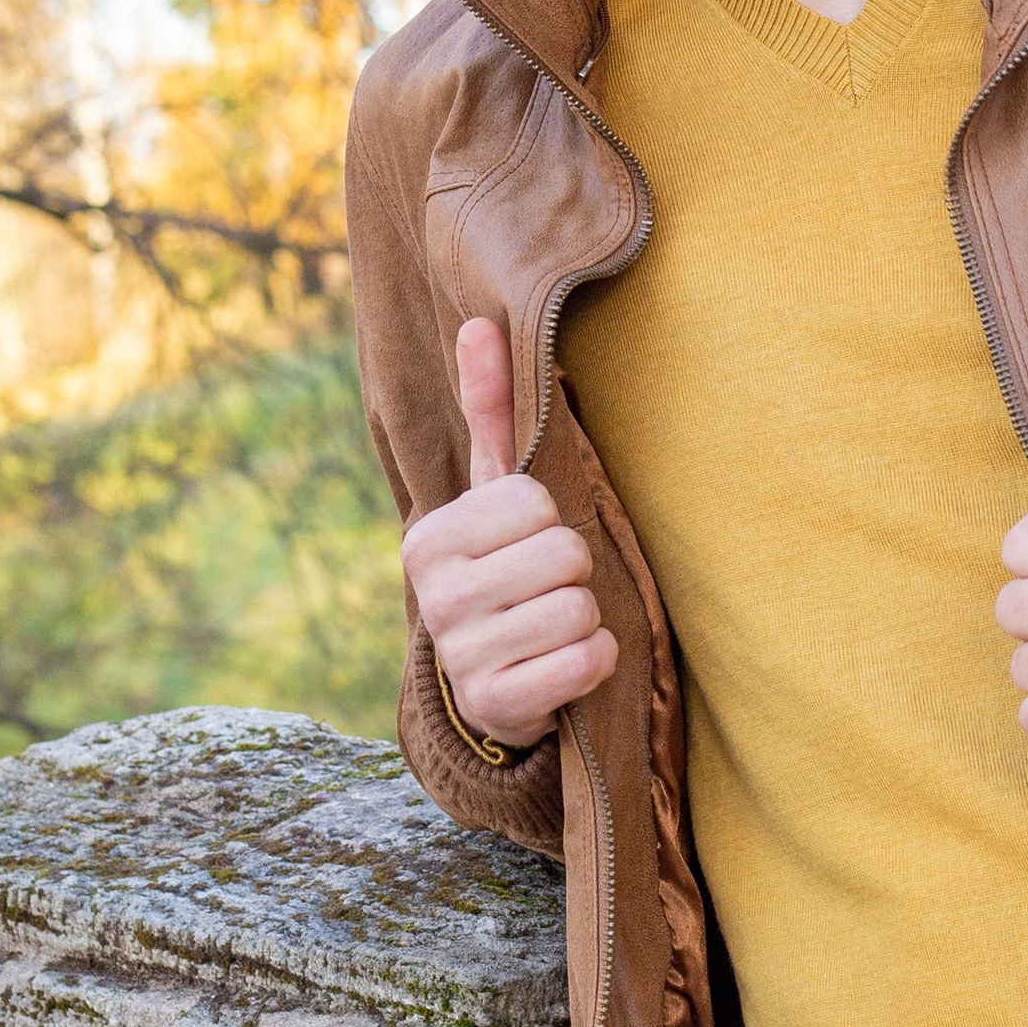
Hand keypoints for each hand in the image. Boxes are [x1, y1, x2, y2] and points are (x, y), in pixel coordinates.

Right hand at [400, 318, 617, 746]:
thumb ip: (492, 410)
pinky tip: (566, 662)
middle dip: (575, 568)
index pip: (535, 500)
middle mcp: (436, 596)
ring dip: (587, 617)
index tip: (529, 542)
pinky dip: (595, 662)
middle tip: (546, 587)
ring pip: (579, 608)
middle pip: (564, 552)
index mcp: (433, 537)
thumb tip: (479, 323)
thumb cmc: (503, 567)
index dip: (552, 518)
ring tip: (552, 625)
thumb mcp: (493, 493)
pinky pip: (586, 663)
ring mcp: (463, 655)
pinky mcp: (499, 703)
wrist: (490, 681)